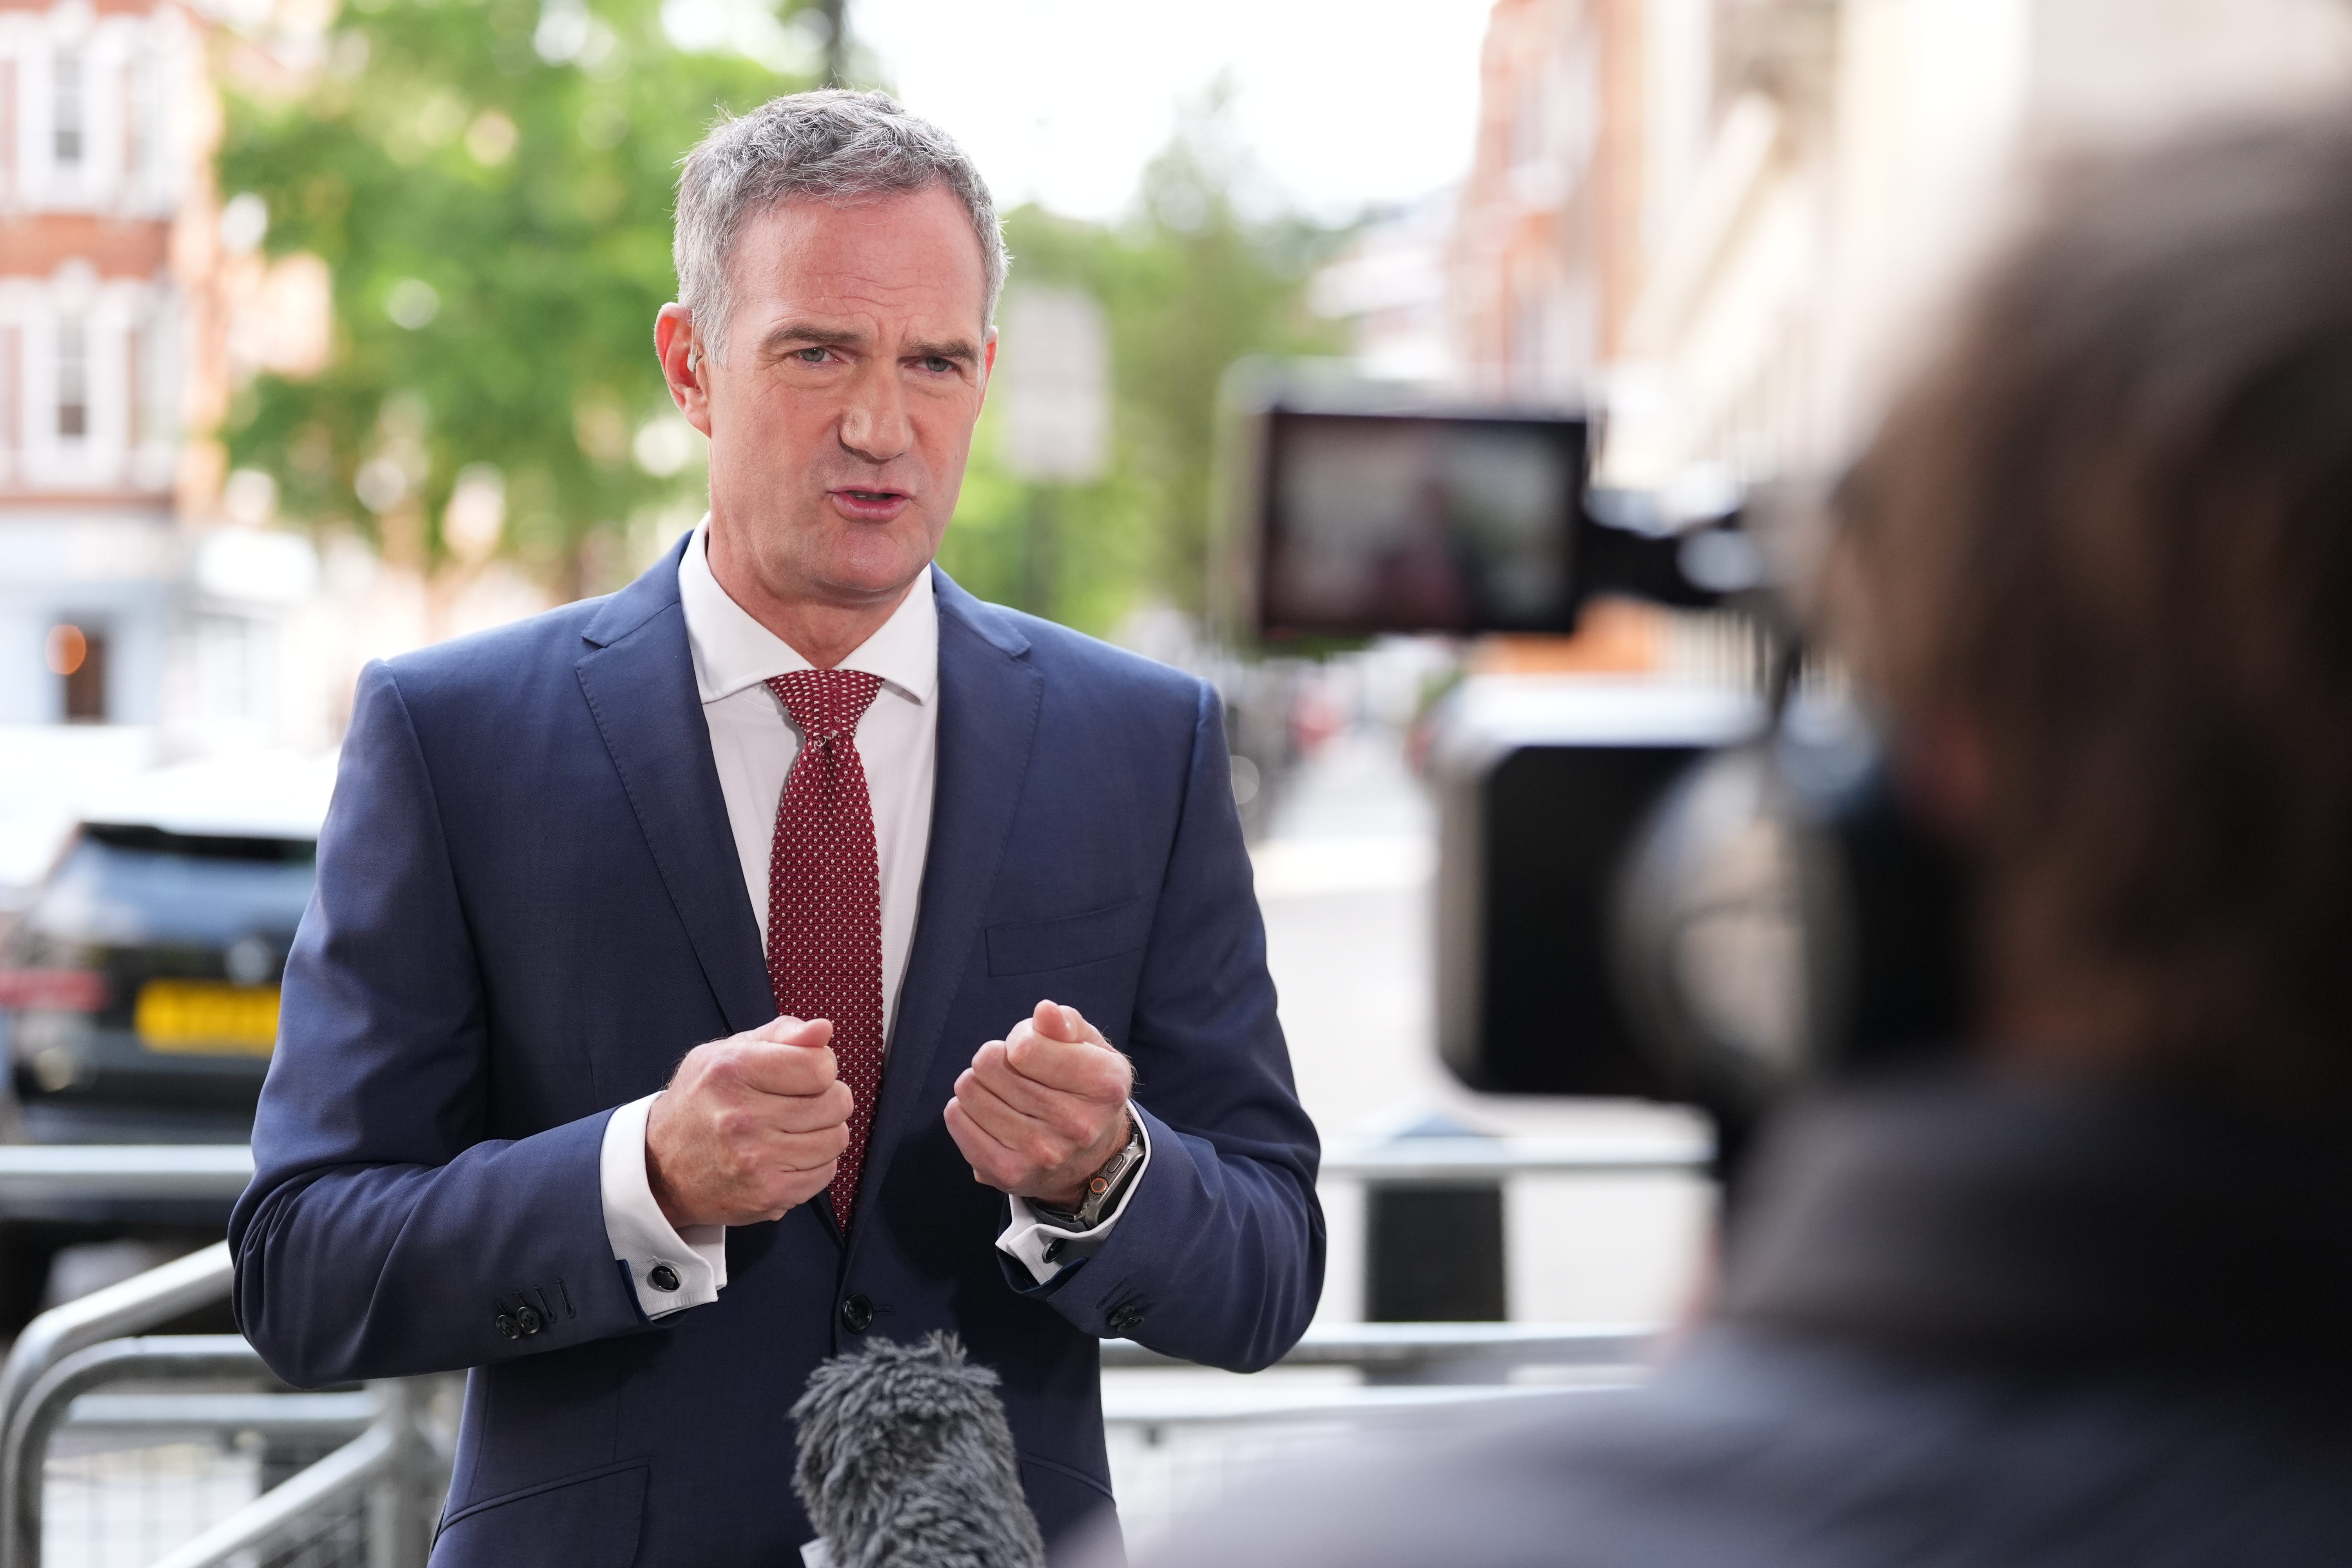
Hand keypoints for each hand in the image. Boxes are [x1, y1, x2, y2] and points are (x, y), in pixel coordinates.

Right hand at [644, 1016, 853, 1227]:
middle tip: (800, 1102)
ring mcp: (754, 1160)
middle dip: (827, 1098)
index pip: (820, 1066)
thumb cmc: (703, 1100)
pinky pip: (825, 1174)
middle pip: (836, 1103)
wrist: (660, 1165)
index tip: (803, 1073)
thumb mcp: (728, 1052)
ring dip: (823, 1132)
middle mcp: (741, 1117)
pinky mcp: (766, 1195)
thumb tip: (824, 1030)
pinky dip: (814, 1164)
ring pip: (836, 1139)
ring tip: (792, 1130)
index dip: (821, 1066)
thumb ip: (781, 1033)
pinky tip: (786, 1156)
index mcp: (733, 1070)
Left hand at [945, 1000, 1133, 1208]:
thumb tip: (1044, 1011)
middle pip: (989, 1065)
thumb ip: (1065, 1024)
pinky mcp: (1008, 1174)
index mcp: (1103, 1084)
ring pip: (969, 1091)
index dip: (1019, 1039)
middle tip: (1014, 1073)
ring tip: (1001, 1093)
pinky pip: (957, 1120)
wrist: (1090, 1159)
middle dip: (996, 1059)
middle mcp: (1076, 1125)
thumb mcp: (1090, 1048)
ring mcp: (1041, 1154)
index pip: (1024, 1048)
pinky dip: (964, 1110)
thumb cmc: (1084, 1089)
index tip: (1030, 1050)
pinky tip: (987, 1114)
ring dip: (979, 1084)